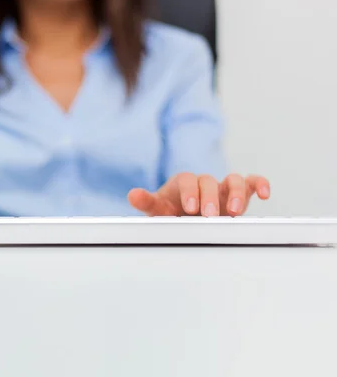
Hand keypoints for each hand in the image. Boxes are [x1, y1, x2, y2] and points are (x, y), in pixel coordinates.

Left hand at [128, 173, 269, 216]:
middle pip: (209, 181)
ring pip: (234, 180)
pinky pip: (252, 183)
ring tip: (234, 211)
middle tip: (209, 214)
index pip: (187, 180)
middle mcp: (204, 182)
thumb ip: (147, 202)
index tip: (190, 208)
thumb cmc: (171, 212)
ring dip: (236, 193)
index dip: (190, 192)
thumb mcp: (158, 209)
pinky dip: (260, 184)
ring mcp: (222, 187)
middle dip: (210, 197)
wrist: (185, 217)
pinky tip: (265, 195)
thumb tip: (132, 195)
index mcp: (183, 183)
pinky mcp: (239, 193)